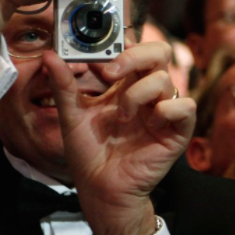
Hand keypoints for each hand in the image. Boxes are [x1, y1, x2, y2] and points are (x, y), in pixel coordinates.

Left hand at [48, 42, 193, 234]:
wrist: (100, 188)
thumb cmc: (89, 153)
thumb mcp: (71, 116)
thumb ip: (63, 86)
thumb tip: (49, 56)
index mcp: (124, 86)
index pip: (133, 50)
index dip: (118, 45)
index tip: (93, 53)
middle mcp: (146, 94)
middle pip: (158, 53)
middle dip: (134, 55)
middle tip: (109, 72)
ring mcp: (162, 111)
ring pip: (165, 80)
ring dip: (137, 94)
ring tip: (120, 117)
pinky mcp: (176, 132)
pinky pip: (185, 107)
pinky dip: (166, 110)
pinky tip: (149, 124)